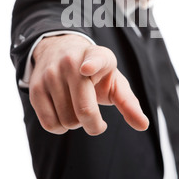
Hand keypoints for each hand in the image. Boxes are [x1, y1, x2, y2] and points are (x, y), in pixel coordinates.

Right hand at [29, 34, 148, 135]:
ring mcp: (50, 74)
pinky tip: (65, 115)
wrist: (60, 50)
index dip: (92, 65)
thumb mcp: (114, 81)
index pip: (95, 60)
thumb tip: (143, 125)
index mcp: (97, 57)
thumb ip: (129, 103)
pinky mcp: (35, 88)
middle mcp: (71, 62)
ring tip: (78, 110)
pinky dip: (60, 128)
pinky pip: (49, 124)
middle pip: (84, 110)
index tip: (86, 69)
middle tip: (98, 123)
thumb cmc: (95, 73)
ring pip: (67, 121)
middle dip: (94, 125)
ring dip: (76, 124)